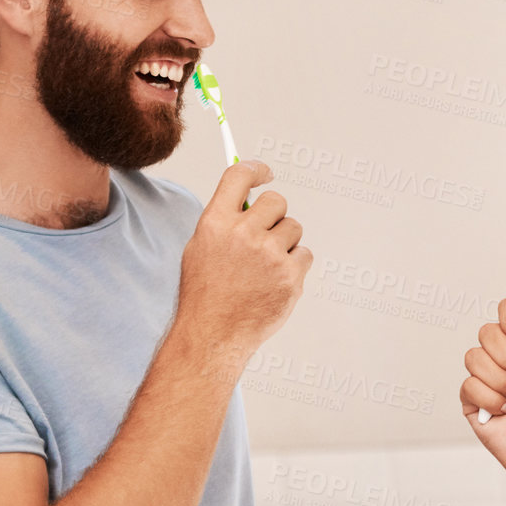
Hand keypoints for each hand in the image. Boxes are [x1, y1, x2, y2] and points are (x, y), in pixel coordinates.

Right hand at [176, 161, 311, 353]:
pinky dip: (295, 266)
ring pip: (293, 228)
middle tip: (265, 234)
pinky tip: (275, 282)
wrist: (213, 335)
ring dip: (285, 242)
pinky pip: (305, 254)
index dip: (256, 169)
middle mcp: (243, 234)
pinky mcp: (290, 276)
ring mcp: (269, 255)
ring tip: (265, 267)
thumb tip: (249, 196)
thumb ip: (224, 220)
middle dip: (274, 215)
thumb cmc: (205, 293)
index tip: (265, 174)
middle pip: (276, 200)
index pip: (239, 176)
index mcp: (215, 223)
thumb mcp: (200, 248)